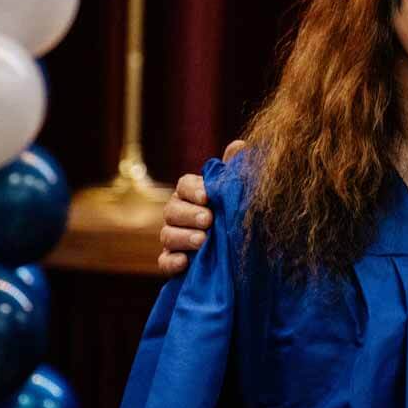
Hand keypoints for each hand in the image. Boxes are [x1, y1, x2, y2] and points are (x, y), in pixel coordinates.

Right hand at [156, 141, 246, 275]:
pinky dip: (172, 262)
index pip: (184, 185)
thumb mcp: (240, 192)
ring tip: (203, 241)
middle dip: (189, 215)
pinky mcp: (174, 262)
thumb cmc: (238, 213)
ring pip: (167, 235)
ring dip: (183, 237)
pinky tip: (185, 262)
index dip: (193, 190)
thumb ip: (236, 170)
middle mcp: (178, 214)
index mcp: (192, 193)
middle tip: (208, 220)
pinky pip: (164, 262)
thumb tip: (239, 146)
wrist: (243, 251)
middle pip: (172, 210)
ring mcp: (174, 238)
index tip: (207, 196)